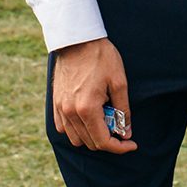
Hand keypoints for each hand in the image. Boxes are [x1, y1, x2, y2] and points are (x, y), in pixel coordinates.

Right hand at [49, 37, 136, 153]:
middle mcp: (70, 112)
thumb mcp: (119, 81)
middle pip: (90, 143)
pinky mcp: (55, 103)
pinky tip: (88, 117)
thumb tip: (126, 132)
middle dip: (108, 140)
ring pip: (76, 139)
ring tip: (104, 119)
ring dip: (92, 136)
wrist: (77, 39)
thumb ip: (123, 110)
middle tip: (120, 126)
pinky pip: (63, 128)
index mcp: (87, 108)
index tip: (131, 144)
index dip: (120, 147)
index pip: (103, 141)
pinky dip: (77, 129)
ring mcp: (61, 109)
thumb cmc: (100, 57)